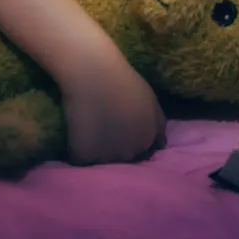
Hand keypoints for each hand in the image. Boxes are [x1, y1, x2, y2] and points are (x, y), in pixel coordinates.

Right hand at [61, 50, 166, 164]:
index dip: (130, 142)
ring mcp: (107, 157)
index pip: (141, 153)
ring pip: (102, 163)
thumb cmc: (123, 81)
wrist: (94, 74)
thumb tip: (161, 146)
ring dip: (97, 154)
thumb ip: (159, 126)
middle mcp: (130, 153)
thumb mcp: (151, 101)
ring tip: (90, 131)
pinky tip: (77, 134)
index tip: (120, 130)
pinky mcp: (84, 157)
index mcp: (147, 140)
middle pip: (122, 161)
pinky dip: (77, 151)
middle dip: (115, 151)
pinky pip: (80, 160)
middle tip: (103, 129)